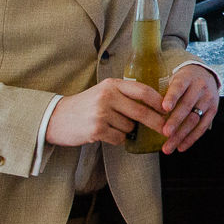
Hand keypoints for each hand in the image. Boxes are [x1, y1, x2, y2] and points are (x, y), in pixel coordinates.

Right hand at [45, 77, 168, 147]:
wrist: (55, 118)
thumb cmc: (85, 106)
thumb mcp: (104, 92)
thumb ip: (125, 95)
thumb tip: (155, 105)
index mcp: (112, 85)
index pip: (142, 91)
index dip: (158, 101)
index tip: (168, 109)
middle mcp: (107, 97)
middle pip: (141, 112)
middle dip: (156, 122)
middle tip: (165, 129)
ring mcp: (101, 114)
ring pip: (130, 127)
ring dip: (127, 130)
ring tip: (111, 125)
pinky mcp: (96, 130)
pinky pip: (119, 138)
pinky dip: (117, 139)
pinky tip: (105, 134)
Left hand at [157, 64, 219, 153]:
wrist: (206, 75)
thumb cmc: (184, 80)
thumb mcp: (175, 79)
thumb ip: (166, 94)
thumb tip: (151, 113)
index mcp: (187, 78)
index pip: (179, 87)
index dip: (172, 97)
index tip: (164, 108)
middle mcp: (200, 88)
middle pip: (187, 106)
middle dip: (175, 121)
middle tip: (165, 133)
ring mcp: (208, 99)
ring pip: (195, 119)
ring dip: (181, 135)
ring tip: (169, 146)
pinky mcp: (214, 110)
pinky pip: (203, 126)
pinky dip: (192, 138)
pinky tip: (181, 146)